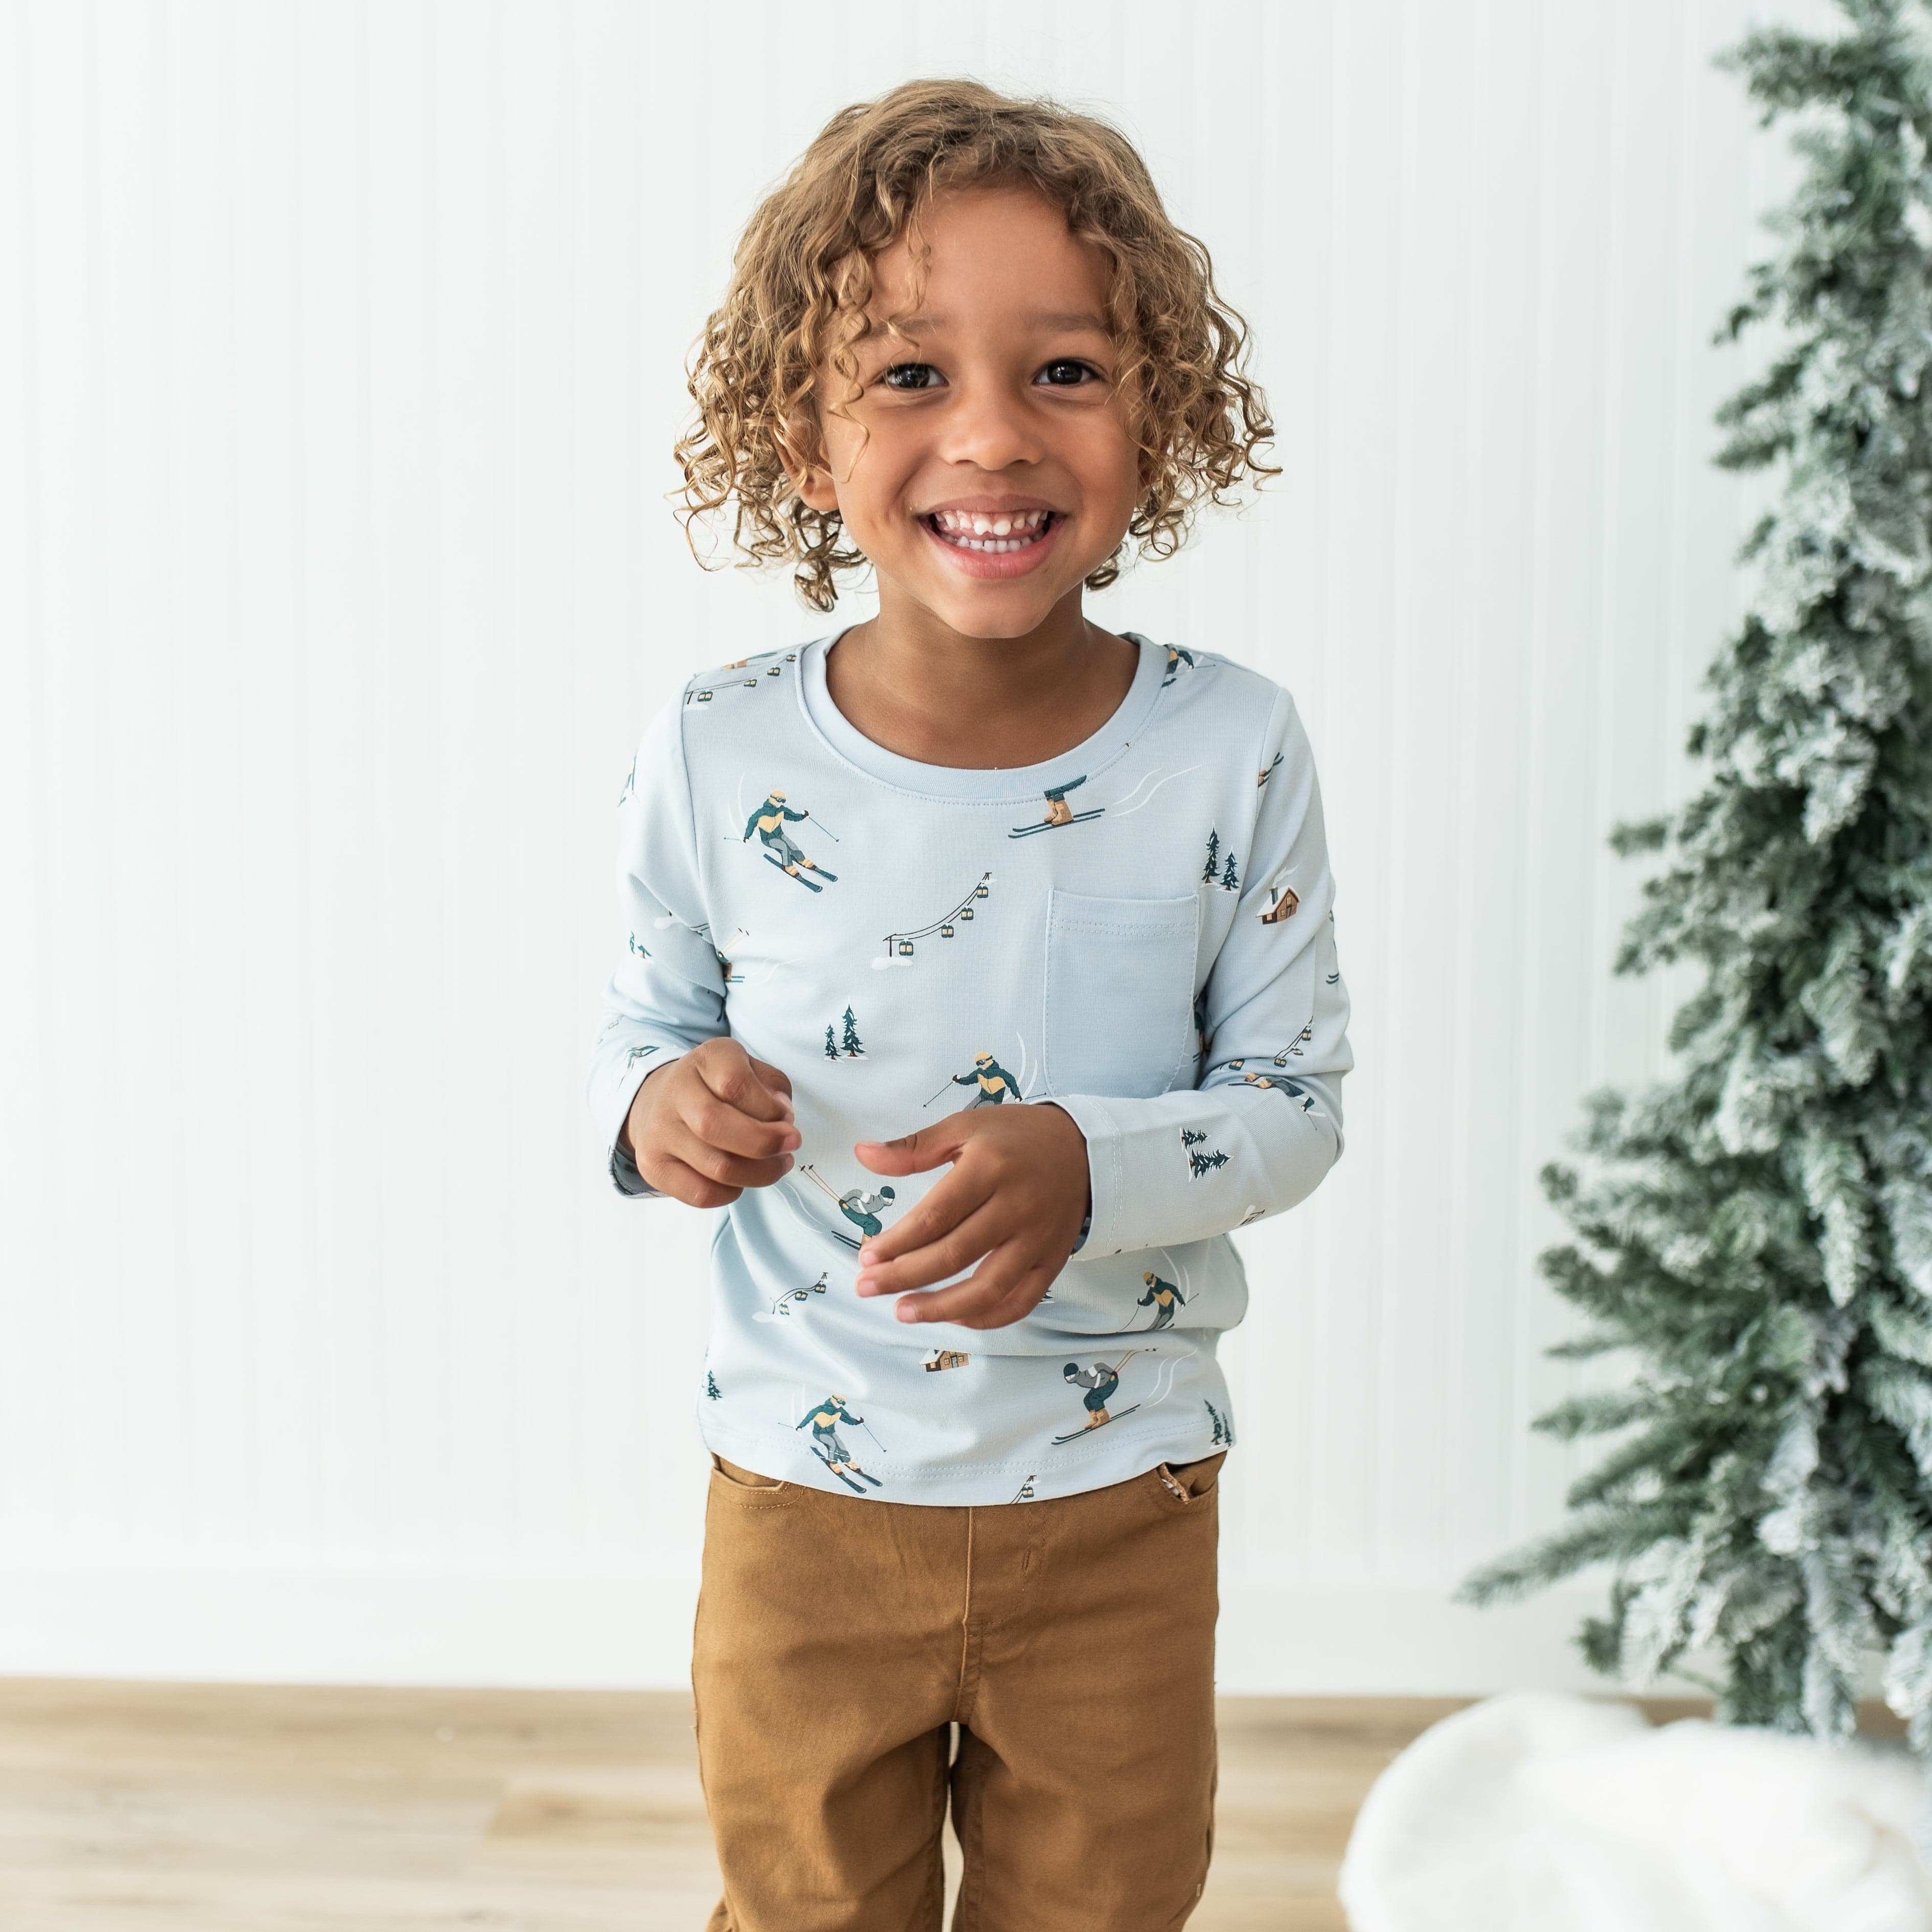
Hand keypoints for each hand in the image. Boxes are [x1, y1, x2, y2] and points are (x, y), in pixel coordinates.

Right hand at [623, 1038, 797, 1207]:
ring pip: (715, 1166)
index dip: (769, 1108)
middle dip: (764, 1143)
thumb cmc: (721, 1087)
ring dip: (758, 1173)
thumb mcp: (752, 1070)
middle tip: (790, 1147)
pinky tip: (742, 1180)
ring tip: (776, 1165)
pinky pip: (701, 1194)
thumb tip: (781, 1117)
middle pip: (714, 1125)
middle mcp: (675, 1091)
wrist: (663, 1102)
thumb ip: (774, 1087)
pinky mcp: (653, 1166)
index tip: (788, 1119)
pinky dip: (732, 1192)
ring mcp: (659, 1131)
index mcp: (706, 1059)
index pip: (734, 1083)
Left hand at [851, 1104, 1089, 1328]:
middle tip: (867, 1286)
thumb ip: (914, 1147)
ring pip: (987, 1287)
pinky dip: (986, 1317)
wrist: (1083, 1149)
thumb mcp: (965, 1126)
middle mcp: (1016, 1207)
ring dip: (940, 1307)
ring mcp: (1037, 1239)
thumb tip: (863, 1155)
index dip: (897, 1242)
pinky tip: (953, 1316)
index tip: (866, 1255)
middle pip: (954, 1255)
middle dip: (904, 1276)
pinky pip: (1020, 1301)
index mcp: (989, 1168)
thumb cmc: (1016, 1136)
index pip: (935, 1216)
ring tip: (902, 1312)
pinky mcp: (1052, 1261)